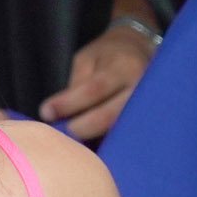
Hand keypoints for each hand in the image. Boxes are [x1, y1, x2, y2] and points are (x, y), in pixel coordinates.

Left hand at [39, 23, 155, 140]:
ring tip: (76, 142)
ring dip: (95, 139)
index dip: (69, 104)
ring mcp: (150, 107)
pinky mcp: (150, 121)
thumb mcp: (87, 59)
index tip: (46, 112)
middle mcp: (142, 89)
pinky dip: (109, 142)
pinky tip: (94, 145)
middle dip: (81, 128)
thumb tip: (60, 114)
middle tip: (62, 131)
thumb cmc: (108, 55)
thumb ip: (78, 84)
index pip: (94, 89)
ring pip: (119, 131)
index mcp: (124, 67)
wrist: (141, 52)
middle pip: (109, 116)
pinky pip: (127, 136)